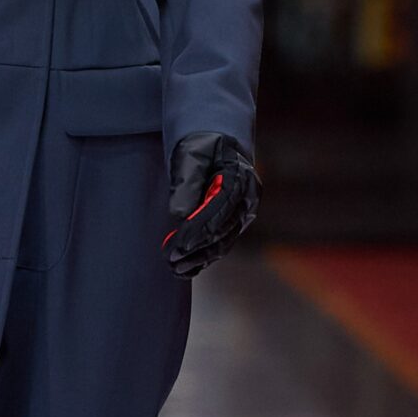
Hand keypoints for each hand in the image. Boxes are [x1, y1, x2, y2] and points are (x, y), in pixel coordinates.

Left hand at [162, 131, 259, 275]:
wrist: (217, 146)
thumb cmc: (201, 147)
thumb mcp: (190, 155)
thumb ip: (186, 181)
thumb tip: (179, 214)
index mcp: (239, 178)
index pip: (218, 209)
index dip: (198, 230)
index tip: (178, 246)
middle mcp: (247, 199)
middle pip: (222, 230)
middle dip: (195, 248)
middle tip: (170, 259)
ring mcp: (244, 214)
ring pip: (223, 243)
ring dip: (199, 259)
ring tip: (174, 269)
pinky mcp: (236, 224)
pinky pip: (221, 245)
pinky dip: (204, 258)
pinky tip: (186, 270)